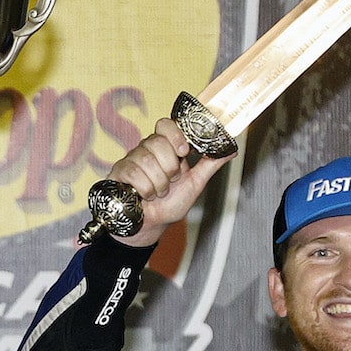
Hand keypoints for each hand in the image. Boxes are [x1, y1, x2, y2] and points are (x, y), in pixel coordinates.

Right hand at [104, 118, 229, 247]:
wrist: (152, 225)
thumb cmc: (170, 204)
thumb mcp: (195, 183)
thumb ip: (210, 164)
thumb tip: (231, 149)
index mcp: (165, 148)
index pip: (165, 125)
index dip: (175, 135)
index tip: (184, 151)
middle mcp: (146, 150)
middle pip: (157, 142)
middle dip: (169, 167)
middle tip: (171, 180)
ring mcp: (131, 160)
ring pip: (145, 159)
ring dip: (158, 183)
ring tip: (158, 192)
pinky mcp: (118, 172)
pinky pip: (133, 173)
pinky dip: (144, 189)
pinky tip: (144, 196)